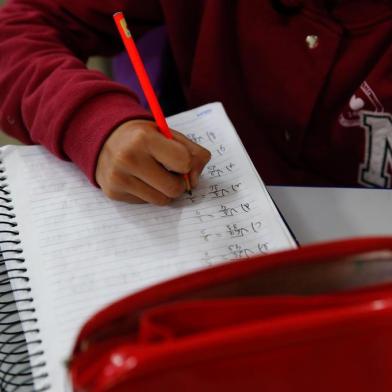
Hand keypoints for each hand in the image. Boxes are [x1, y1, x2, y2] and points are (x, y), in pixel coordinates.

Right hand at [96, 120, 210, 204]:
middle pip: (174, 188)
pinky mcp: (113, 193)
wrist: (105, 139)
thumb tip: (194, 181)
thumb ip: (193, 153)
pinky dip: (150, 194)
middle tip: (170, 172)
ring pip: (162, 200)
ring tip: (155, 175)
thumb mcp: (169, 135)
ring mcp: (118, 178)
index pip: (184, 162)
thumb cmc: (144, 137)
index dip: (188, 164)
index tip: (180, 160)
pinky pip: (147, 203)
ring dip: (165, 191)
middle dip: (179, 183)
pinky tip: (140, 180)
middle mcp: (128, 158)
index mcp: (144, 138)